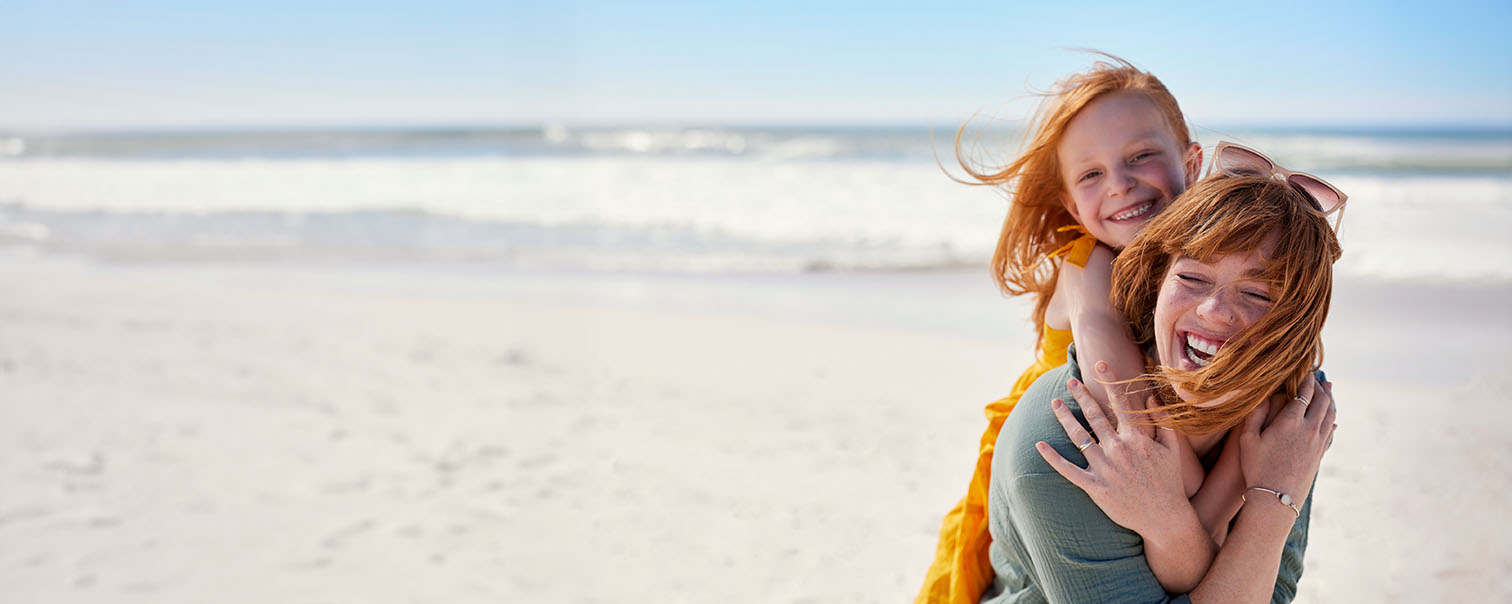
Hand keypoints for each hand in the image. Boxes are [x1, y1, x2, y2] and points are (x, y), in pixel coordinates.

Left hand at [1036, 362, 1189, 537]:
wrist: (1164, 518)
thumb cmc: (1169, 483)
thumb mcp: (1172, 450)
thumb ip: (1162, 422)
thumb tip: (1150, 398)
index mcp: (1136, 438)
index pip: (1120, 403)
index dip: (1109, 381)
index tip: (1100, 364)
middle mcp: (1118, 449)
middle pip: (1094, 416)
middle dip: (1081, 395)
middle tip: (1070, 381)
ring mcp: (1104, 468)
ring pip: (1078, 437)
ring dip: (1064, 418)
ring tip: (1054, 403)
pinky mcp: (1094, 487)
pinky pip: (1068, 470)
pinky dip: (1052, 457)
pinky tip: (1040, 444)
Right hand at [1239, 376, 1337, 503]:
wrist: (1277, 497)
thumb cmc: (1257, 467)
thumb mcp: (1247, 439)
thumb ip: (1255, 415)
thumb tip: (1261, 396)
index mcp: (1290, 421)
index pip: (1304, 394)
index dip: (1306, 381)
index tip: (1306, 371)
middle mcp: (1309, 429)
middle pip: (1321, 402)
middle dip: (1320, 388)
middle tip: (1318, 378)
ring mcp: (1317, 442)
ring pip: (1330, 415)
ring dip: (1330, 401)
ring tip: (1329, 390)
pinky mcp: (1320, 454)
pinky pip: (1331, 432)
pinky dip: (1332, 420)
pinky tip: (1333, 419)